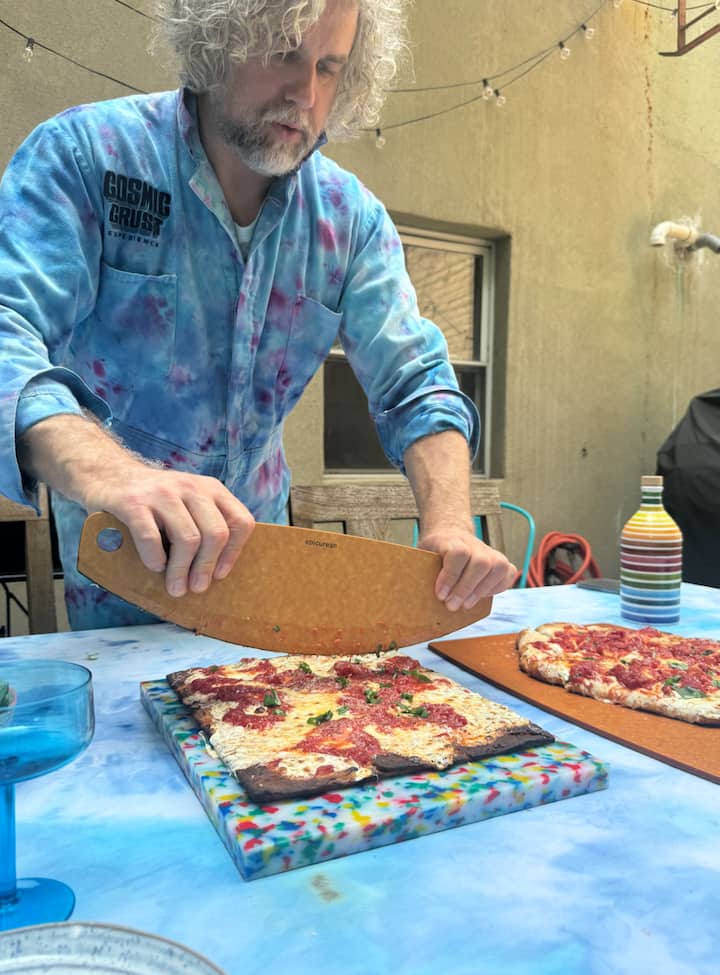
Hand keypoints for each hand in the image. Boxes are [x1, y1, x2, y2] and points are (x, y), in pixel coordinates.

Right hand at [88, 464, 254, 597]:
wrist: (108, 475)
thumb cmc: (154, 501)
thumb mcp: (188, 503)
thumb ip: (205, 524)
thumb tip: (216, 572)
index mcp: (210, 489)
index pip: (240, 522)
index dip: (233, 553)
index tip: (220, 575)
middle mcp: (190, 487)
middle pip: (216, 534)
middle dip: (207, 567)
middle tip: (196, 588)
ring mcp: (162, 493)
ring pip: (188, 539)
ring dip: (182, 571)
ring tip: (175, 588)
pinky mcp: (133, 503)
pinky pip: (152, 538)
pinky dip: (155, 559)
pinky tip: (154, 567)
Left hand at [418, 528, 516, 609]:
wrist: (450, 533)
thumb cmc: (435, 550)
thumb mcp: (422, 554)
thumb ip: (421, 569)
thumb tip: (412, 594)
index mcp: (452, 540)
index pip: (458, 554)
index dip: (450, 576)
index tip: (440, 594)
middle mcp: (475, 544)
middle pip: (480, 562)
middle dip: (465, 588)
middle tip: (451, 606)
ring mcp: (490, 552)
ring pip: (497, 568)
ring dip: (481, 591)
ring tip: (465, 605)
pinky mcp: (502, 562)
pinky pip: (508, 574)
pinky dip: (497, 588)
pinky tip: (481, 597)